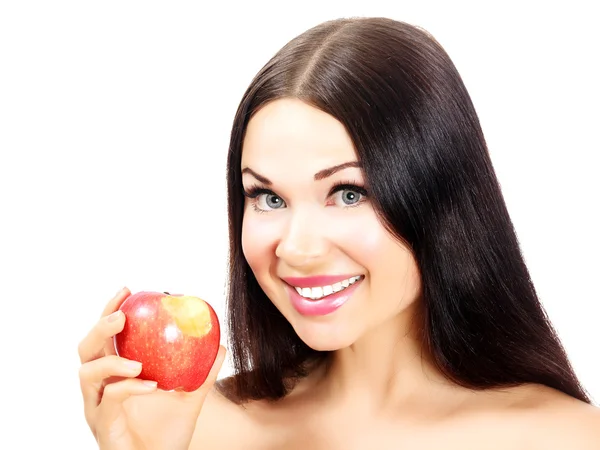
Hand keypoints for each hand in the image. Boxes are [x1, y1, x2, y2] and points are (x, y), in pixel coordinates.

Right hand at [78, 287, 225, 449]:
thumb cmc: (168, 434)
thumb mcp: (191, 397)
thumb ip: (203, 372)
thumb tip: (220, 344)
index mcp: (116, 374)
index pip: (107, 336)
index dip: (112, 310)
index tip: (129, 290)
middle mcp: (100, 388)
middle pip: (86, 348)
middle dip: (101, 327)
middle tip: (122, 317)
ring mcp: (97, 408)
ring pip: (87, 373)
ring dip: (111, 361)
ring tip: (137, 363)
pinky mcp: (101, 427)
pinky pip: (109, 401)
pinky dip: (128, 388)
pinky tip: (151, 385)